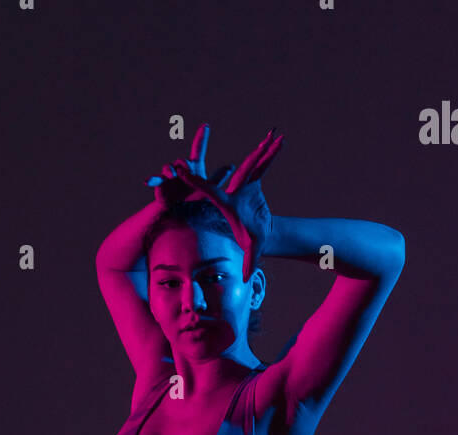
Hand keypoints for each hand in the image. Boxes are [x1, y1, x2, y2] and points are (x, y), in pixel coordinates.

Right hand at [144, 121, 237, 211]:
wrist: (178, 212)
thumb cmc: (194, 199)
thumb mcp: (207, 190)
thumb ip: (217, 179)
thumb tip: (231, 167)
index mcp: (194, 167)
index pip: (198, 150)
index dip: (201, 138)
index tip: (206, 126)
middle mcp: (181, 168)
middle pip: (182, 160)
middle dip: (183, 164)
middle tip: (185, 169)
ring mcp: (170, 175)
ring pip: (169, 167)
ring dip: (170, 169)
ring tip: (172, 175)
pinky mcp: (161, 183)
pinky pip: (156, 179)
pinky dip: (151, 179)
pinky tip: (147, 182)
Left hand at [172, 128, 284, 279]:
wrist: (259, 231)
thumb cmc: (250, 239)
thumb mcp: (251, 250)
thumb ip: (249, 262)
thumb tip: (247, 279)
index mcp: (225, 203)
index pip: (206, 189)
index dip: (192, 180)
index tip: (177, 168)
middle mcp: (233, 190)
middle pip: (234, 169)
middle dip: (222, 152)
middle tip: (203, 132)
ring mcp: (244, 184)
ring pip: (252, 163)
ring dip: (262, 150)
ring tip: (270, 135)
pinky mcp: (256, 181)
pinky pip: (264, 166)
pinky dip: (272, 154)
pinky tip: (280, 140)